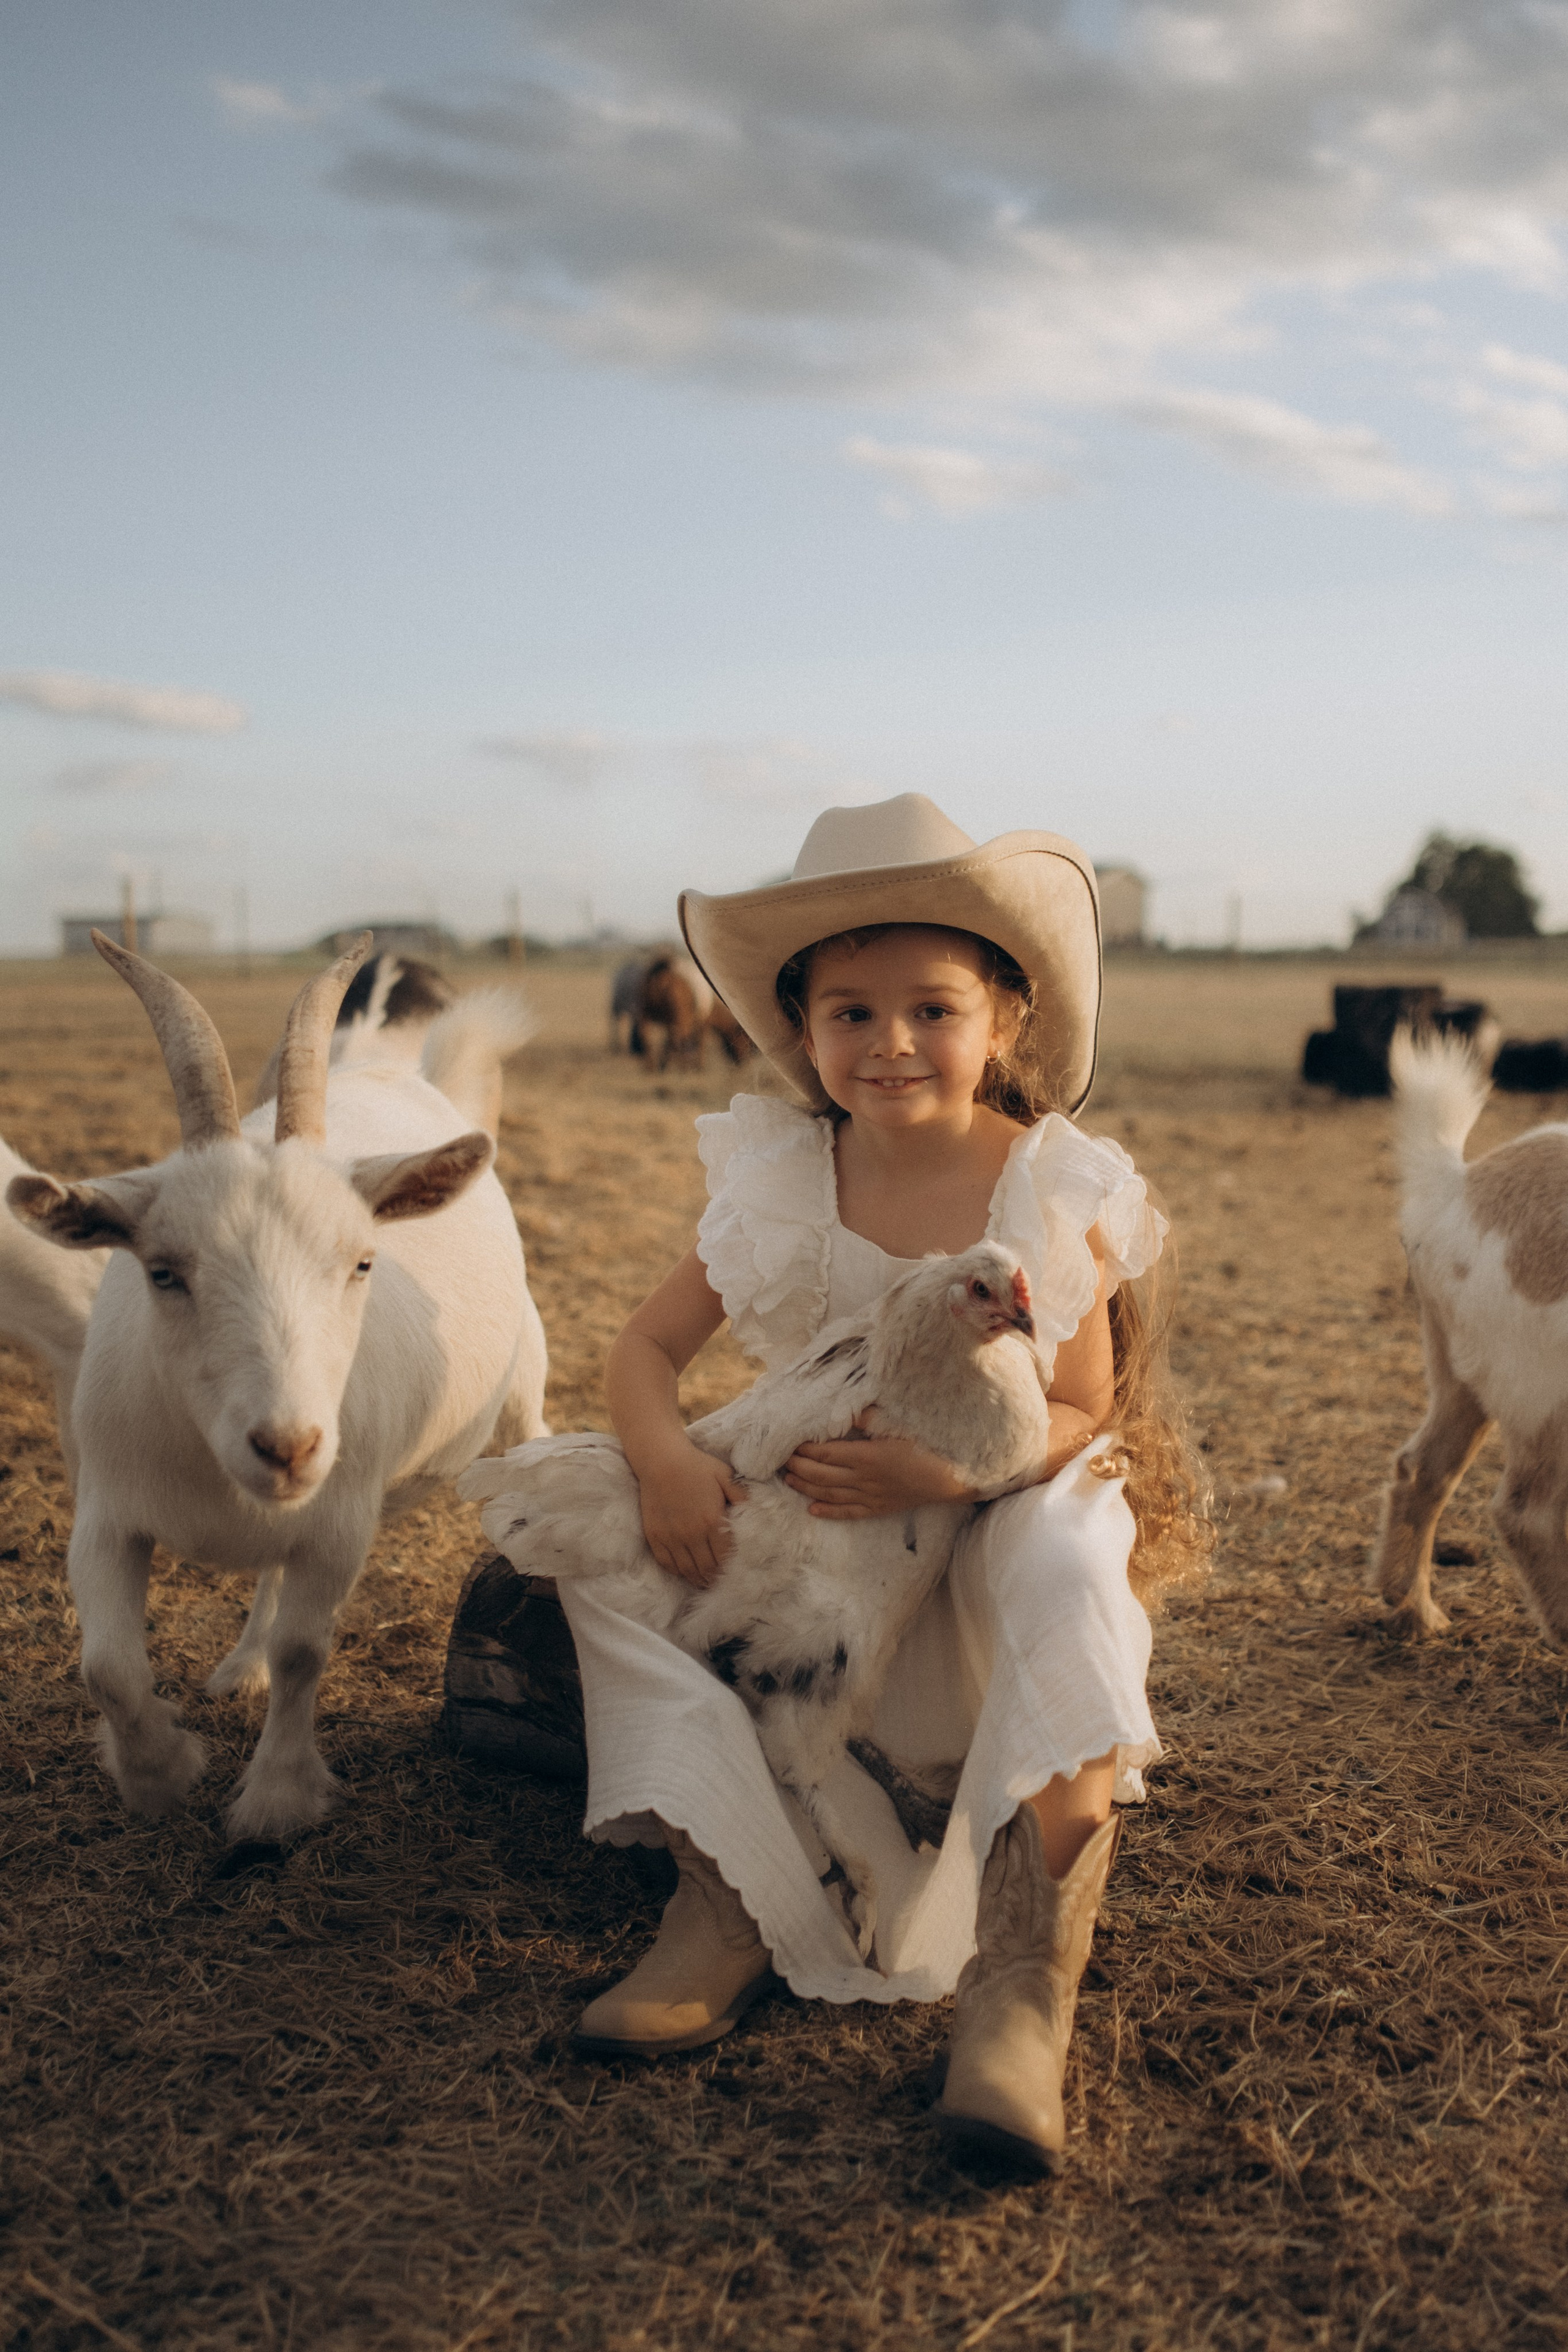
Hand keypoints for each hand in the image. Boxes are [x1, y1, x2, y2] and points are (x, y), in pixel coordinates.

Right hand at [636, 1441, 746, 1586]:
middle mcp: (691, 1534)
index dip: (731, 1568)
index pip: (725, 1556)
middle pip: (707, 1568)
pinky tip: (685, 1573)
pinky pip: (667, 1563)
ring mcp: (671, 1537)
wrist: (660, 1459)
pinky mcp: (655, 1536)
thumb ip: (740, 1495)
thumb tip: (755, 1511)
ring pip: (687, 1570)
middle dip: (716, 1579)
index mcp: (711, 1520)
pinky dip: (678, 1572)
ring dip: (698, 1580)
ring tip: (706, 1583)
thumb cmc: (696, 1465)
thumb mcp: (725, 1475)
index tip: (736, 1573)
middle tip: (722, 1583)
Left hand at [783, 1424, 973, 1519]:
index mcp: (867, 1457)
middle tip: (779, 1459)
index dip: (804, 1449)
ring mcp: (871, 1497)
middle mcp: (864, 1480)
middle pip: (821, 1475)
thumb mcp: (903, 1425)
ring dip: (806, 1487)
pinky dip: (829, 1512)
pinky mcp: (880, 1508)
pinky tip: (813, 1511)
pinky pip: (849, 1513)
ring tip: (787, 1479)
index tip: (788, 1441)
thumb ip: (872, 1418)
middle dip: (798, 1467)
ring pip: (830, 1494)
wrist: (957, 1478)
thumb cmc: (932, 1446)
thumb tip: (846, 1409)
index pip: (825, 1453)